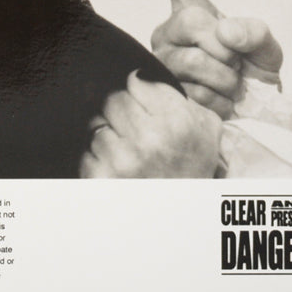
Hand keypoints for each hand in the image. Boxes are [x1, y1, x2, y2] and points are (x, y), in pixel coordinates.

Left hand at [80, 71, 221, 177]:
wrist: (183, 215)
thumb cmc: (193, 167)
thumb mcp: (204, 126)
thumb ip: (175, 96)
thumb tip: (137, 75)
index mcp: (176, 122)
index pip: (135, 82)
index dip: (136, 90)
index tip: (140, 100)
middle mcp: (148, 140)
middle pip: (112, 100)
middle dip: (119, 110)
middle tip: (132, 126)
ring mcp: (121, 161)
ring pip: (96, 125)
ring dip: (108, 134)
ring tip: (126, 150)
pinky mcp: (101, 180)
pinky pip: (86, 153)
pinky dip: (97, 158)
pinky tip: (117, 167)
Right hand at [130, 0, 283, 117]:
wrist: (251, 118)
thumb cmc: (255, 78)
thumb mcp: (267, 49)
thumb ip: (256, 33)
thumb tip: (226, 31)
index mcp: (193, 12)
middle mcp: (169, 32)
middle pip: (192, 24)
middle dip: (226, 49)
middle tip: (237, 67)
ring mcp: (161, 61)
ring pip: (192, 62)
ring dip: (224, 80)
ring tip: (229, 87)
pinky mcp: (160, 92)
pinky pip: (193, 92)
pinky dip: (218, 102)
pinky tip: (220, 105)